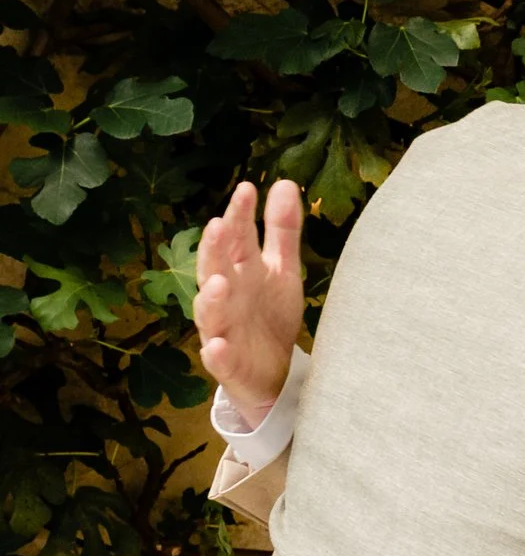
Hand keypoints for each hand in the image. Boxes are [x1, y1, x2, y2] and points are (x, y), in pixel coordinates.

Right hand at [196, 180, 305, 425]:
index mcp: (240, 271)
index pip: (236, 238)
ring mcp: (223, 329)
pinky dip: (216, 352)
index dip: (239, 215)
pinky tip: (216, 346)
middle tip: (220, 225)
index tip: (248, 188)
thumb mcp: (281, 270)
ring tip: (218, 284)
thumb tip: (284, 183)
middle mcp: (226, 296)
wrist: (273, 373)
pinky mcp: (227, 364)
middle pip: (214, 269)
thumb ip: (281, 230)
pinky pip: (217, 358)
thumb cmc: (270, 314)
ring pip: (209, 312)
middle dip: (214, 249)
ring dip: (211, 298)